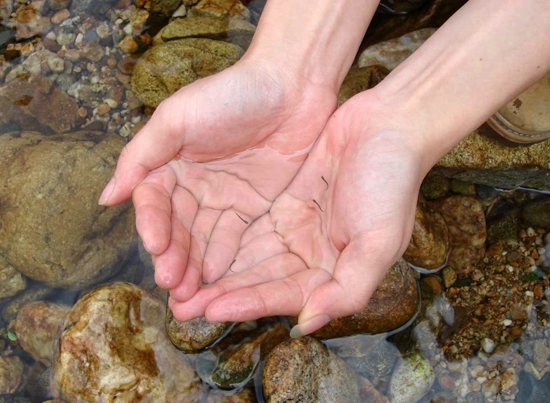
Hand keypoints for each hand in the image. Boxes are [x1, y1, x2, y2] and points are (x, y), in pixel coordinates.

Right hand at [99, 58, 335, 300]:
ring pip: (204, 240)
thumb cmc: (230, 95)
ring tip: (189, 296)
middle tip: (172, 285)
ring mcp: (225, 199)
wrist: (292, 87)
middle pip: (179, 229)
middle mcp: (195, 186)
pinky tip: (216, 279)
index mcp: (170, 164)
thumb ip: (141, 156)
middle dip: (174, 257)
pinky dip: (225, 259)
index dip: (153, 226)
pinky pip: (236, 238)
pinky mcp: (254, 207)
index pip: (155, 203)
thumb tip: (107, 198)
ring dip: (195, 268)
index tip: (156, 247)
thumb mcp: (177, 117)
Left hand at [170, 90, 427, 335]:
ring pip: (249, 256)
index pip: (283, 295)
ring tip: (177, 282)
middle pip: (260, 281)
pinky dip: (224, 237)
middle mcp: (312, 255)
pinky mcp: (284, 203)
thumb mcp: (380, 241)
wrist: (389, 125)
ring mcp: (296, 228)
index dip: (246, 303)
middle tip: (179, 306)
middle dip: (221, 294)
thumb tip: (307, 324)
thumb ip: (349, 289)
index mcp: (334, 271)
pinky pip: (249, 226)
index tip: (208, 309)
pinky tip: (195, 245)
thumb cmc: (392, 183)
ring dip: (215, 270)